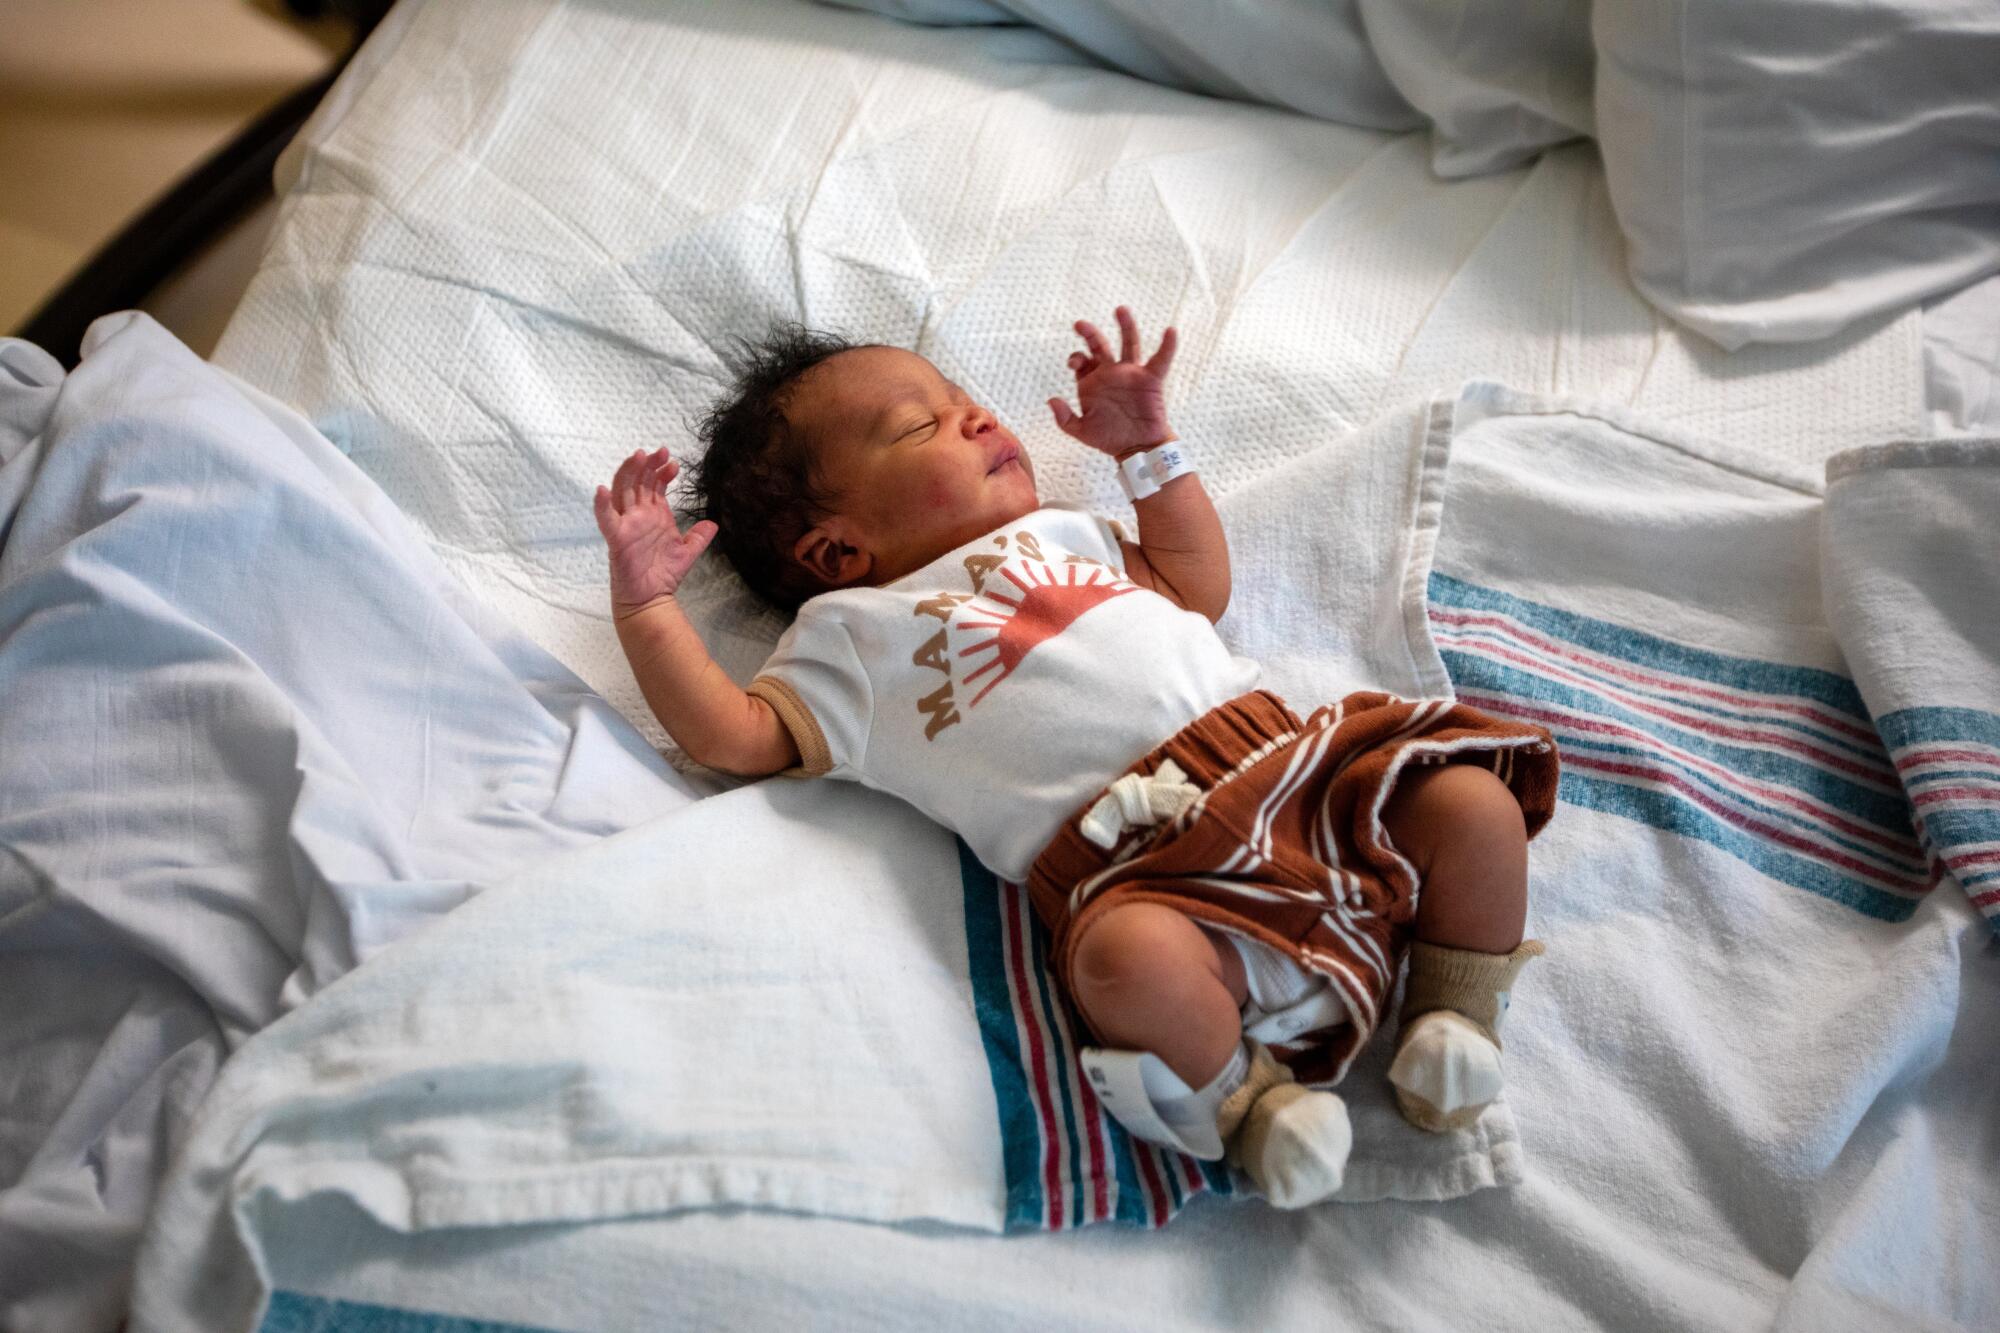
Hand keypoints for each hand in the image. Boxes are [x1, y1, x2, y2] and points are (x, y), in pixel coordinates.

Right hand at [594, 447, 716, 613]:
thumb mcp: (687, 552)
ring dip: (628, 472)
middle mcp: (638, 516)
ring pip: (622, 491)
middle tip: (661, 451)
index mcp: (653, 515)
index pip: (654, 485)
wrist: (652, 599)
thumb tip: (712, 523)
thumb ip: (699, 537)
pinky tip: (602, 490)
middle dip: (649, 464)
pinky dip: (602, 504)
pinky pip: (606, 519)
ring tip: (639, 456)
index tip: (674, 463)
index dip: (663, 471)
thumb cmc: (663, 575)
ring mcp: (626, 525)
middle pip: (638, 481)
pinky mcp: (616, 539)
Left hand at [1047, 306, 1178, 456]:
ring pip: (1129, 344)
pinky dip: (1167, 346)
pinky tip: (1170, 331)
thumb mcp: (1082, 431)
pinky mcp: (1152, 379)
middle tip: (1079, 324)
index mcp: (1093, 382)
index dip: (1076, 358)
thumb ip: (1065, 419)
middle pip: (1100, 346)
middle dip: (1089, 334)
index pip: (1081, 361)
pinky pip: (1161, 359)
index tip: (1075, 363)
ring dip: (1125, 326)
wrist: (1137, 448)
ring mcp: (1132, 373)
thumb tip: (1052, 400)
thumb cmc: (1109, 438)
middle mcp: (1112, 373)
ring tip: (1120, 310)